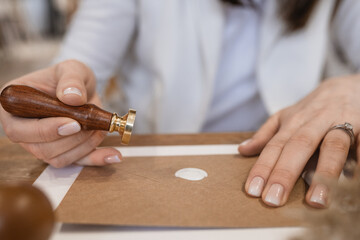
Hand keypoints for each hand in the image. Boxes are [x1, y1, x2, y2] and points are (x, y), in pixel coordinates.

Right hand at [0, 60, 121, 167]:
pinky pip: (77, 162)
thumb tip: (71, 97)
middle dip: (72, 139)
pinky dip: (96, 159)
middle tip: (92, 125)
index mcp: (14, 107)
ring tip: (101, 128)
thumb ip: (70, 79)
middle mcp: (24, 130)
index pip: (19, 129)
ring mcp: (42, 145)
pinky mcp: (63, 152)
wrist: (82, 89)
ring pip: (58, 158)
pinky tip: (114, 154)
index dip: (46, 130)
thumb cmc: (69, 78)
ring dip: (84, 146)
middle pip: (40, 148)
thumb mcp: (71, 69)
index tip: (73, 124)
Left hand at [238, 75, 359, 207]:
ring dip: (324, 172)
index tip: (252, 190)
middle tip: (273, 200)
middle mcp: (314, 122)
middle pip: (298, 146)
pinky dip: (359, 158)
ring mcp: (341, 122)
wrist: (349, 86)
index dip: (263, 167)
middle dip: (285, 173)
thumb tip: (243, 150)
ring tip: (315, 201)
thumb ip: (266, 133)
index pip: (275, 146)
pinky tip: (353, 180)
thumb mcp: (287, 116)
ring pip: (332, 146)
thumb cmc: (314, 108)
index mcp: (293, 122)